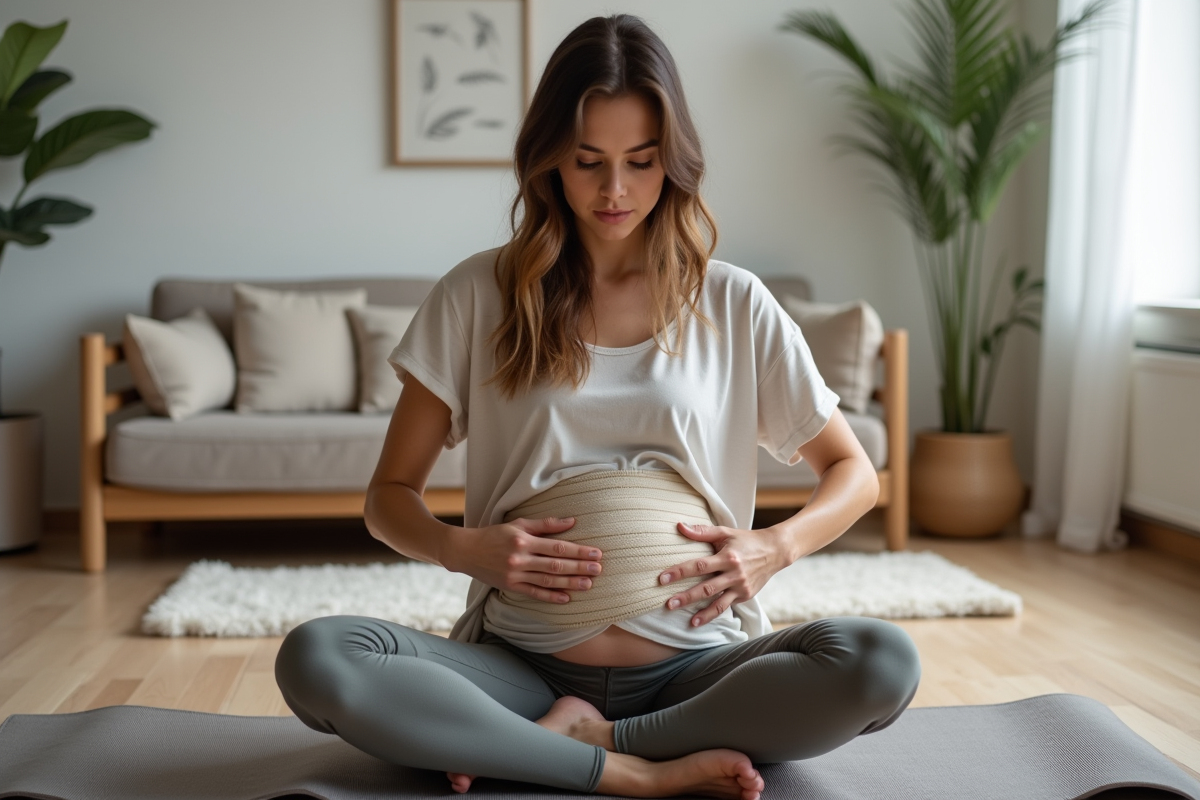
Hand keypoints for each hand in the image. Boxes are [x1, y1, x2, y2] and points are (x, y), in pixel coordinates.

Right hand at [456, 517, 601, 603]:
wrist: (466, 551)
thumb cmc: (494, 534)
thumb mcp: (518, 524)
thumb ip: (545, 524)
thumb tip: (572, 521)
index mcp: (524, 541)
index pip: (557, 547)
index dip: (578, 551)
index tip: (596, 553)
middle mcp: (520, 558)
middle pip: (555, 565)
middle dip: (579, 568)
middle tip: (598, 570)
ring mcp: (515, 575)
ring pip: (547, 581)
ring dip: (570, 583)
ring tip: (588, 584)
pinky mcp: (510, 587)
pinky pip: (534, 593)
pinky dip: (550, 597)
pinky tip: (566, 599)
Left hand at [659, 523, 785, 626]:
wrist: (775, 551)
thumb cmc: (746, 540)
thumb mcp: (725, 532)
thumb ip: (702, 531)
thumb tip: (679, 526)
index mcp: (727, 557)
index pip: (699, 566)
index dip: (680, 572)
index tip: (662, 578)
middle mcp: (735, 574)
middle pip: (706, 588)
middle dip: (686, 597)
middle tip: (668, 604)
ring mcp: (741, 587)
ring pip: (718, 603)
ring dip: (702, 613)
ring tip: (687, 620)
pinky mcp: (746, 596)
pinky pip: (727, 606)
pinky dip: (714, 614)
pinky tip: (700, 620)